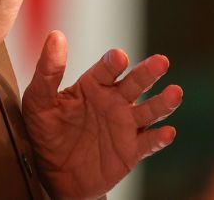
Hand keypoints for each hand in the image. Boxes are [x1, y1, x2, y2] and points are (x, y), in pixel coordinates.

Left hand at [23, 31, 182, 199]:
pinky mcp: (131, 150)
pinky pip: (149, 143)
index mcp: (93, 85)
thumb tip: (55, 36)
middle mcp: (114, 101)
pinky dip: (160, 138)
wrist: (54, 177)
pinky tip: (168, 132)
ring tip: (175, 93)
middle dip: (148, 72)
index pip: (106, 69)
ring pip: (150, 110)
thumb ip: (47, 71)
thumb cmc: (45, 133)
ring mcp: (125, 125)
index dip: (114, 62)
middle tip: (160, 62)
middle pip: (135, 83)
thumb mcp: (38, 103)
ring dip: (164, 102)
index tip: (119, 58)